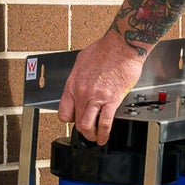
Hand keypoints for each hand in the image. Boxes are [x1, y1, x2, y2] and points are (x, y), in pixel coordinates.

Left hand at [58, 30, 147, 144]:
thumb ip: (80, 75)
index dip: (68, 119)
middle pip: (76, 121)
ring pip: (87, 125)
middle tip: (86, 132)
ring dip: (90, 135)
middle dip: (81, 129)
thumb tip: (81, 80)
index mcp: (73, 84)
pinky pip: (105, 122)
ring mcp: (96, 98)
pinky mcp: (111, 100)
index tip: (73, 120)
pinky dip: (104, 133)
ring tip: (94, 138)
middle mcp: (82, 93)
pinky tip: (104, 137)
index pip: (63, 111)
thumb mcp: (82, 60)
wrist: (121, 47)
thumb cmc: (104, 49)